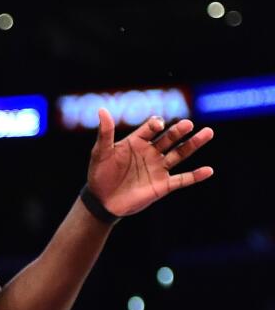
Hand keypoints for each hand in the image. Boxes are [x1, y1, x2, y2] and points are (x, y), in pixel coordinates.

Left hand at [88, 109, 213, 217]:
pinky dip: (196, 176)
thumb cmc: (99, 172)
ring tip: (208, 132)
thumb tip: (102, 109)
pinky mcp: (163, 185)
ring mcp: (158, 168)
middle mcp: (150, 152)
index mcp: (136, 141)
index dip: (155, 124)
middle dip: (179, 131)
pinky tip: (209, 170)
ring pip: (179, 154)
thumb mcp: (101, 151)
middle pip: (169, 138)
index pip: (151, 128)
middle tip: (189, 124)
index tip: (158, 125)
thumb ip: (105, 132)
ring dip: (193, 144)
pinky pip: (182, 179)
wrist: (102, 200)